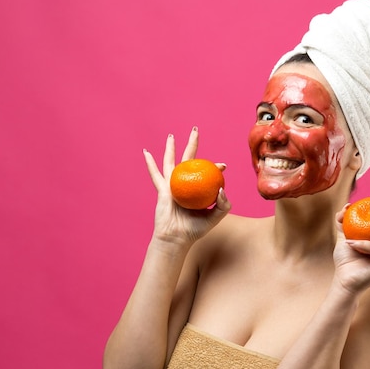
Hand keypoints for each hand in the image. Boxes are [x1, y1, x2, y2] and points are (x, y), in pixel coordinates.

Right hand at [143, 128, 230, 245]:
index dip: (214, 166)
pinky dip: (150, 163)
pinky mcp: (162, 190)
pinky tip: (146, 152)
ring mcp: (173, 185)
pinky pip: (156, 174)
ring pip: (171, 162)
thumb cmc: (196, 229)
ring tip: (171, 136)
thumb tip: (221, 187)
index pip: (207, 172)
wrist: (177, 238)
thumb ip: (223, 203)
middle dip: (192, 144)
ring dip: (170, 148)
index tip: (223, 166)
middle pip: (188, 159)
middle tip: (195, 130)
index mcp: (198, 188)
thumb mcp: (216, 216)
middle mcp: (185, 184)